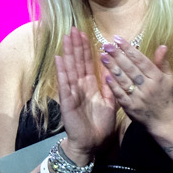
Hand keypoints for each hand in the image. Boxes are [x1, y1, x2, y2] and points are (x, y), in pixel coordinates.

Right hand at [53, 28, 115, 156]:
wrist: (91, 143)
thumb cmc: (99, 125)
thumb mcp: (110, 104)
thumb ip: (111, 88)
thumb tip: (112, 72)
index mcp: (90, 86)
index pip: (87, 63)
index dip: (86, 49)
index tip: (85, 34)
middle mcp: (79, 86)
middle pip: (77, 62)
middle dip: (76, 45)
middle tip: (74, 28)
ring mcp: (72, 92)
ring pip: (70, 68)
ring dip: (68, 53)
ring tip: (66, 38)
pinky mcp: (67, 101)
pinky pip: (64, 83)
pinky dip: (62, 71)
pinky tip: (59, 59)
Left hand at [100, 38, 172, 126]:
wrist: (163, 120)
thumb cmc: (164, 96)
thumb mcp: (168, 78)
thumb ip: (162, 62)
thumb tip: (162, 45)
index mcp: (157, 77)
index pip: (141, 60)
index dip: (129, 49)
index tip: (118, 39)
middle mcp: (148, 86)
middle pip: (131, 68)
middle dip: (118, 55)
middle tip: (106, 45)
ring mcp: (139, 97)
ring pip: (124, 80)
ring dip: (112, 68)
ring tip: (103, 56)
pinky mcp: (131, 107)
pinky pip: (120, 94)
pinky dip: (113, 85)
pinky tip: (105, 76)